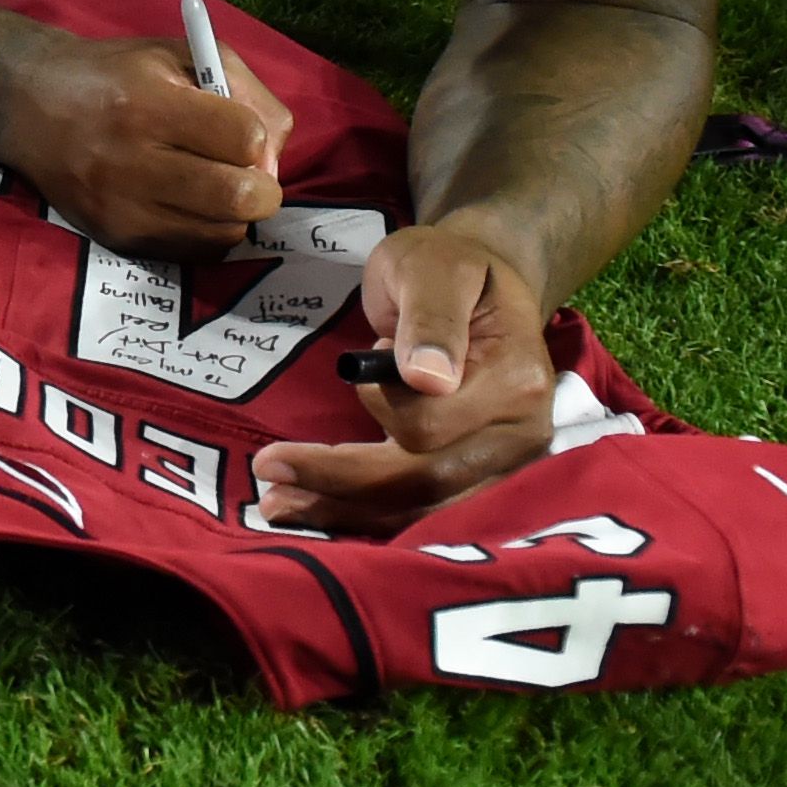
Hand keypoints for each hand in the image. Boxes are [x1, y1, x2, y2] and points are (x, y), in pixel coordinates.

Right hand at [0, 28, 288, 249]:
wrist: (30, 105)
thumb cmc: (116, 74)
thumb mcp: (179, 56)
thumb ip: (243, 92)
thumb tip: (273, 157)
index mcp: (149, 103)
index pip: (243, 137)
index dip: (252, 136)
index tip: (235, 131)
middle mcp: (131, 159)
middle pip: (239, 196)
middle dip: (260, 188)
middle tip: (246, 175)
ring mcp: (121, 206)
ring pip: (223, 232)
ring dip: (233, 213)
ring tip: (212, 187)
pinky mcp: (115, 237)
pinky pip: (193, 252)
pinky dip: (206, 232)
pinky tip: (189, 206)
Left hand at [247, 218, 560, 533]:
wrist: (480, 287)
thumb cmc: (449, 268)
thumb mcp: (432, 267)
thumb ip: (430, 317)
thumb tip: (427, 378)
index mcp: (517, 381)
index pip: (433, 424)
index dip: (381, 406)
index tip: (351, 368)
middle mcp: (520, 437)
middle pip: (425, 480)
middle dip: (341, 479)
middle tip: (267, 470)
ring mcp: (504, 467)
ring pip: (419, 509)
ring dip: (343, 512)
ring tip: (276, 504)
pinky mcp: (479, 483)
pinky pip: (419, 512)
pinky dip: (363, 518)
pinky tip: (314, 515)